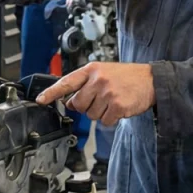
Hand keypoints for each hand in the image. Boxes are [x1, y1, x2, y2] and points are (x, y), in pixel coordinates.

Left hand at [36, 62, 154, 125]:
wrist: (151, 80)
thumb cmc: (126, 77)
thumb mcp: (103, 73)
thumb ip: (85, 85)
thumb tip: (68, 102)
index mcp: (91, 70)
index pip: (66, 82)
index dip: (51, 93)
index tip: (40, 100)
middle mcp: (98, 80)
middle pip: (77, 104)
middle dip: (85, 107)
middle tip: (99, 100)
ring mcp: (107, 93)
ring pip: (90, 115)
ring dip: (100, 112)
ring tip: (112, 101)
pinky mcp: (117, 106)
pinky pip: (104, 121)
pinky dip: (111, 118)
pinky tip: (119, 108)